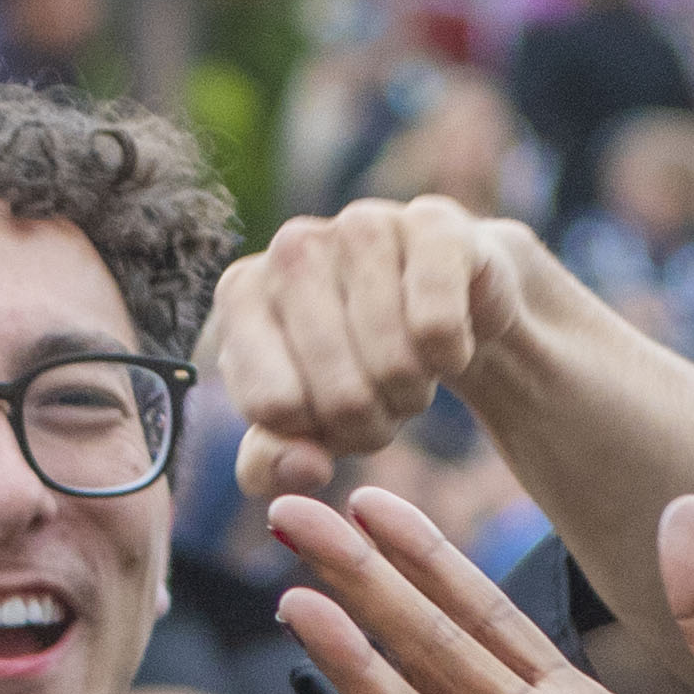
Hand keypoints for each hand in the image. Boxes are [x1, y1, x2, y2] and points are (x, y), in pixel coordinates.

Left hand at [212, 198, 527, 499]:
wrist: (445, 298)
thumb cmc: (357, 361)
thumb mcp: (302, 420)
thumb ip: (272, 462)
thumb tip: (307, 468)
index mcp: (241, 293)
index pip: (277, 410)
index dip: (319, 436)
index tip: (331, 416)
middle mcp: (291, 247)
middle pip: (341, 396)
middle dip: (374, 424)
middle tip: (384, 401)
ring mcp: (362, 226)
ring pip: (394, 364)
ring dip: (415, 392)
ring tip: (414, 370)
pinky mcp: (433, 225)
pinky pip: (438, 327)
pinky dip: (452, 356)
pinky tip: (448, 341)